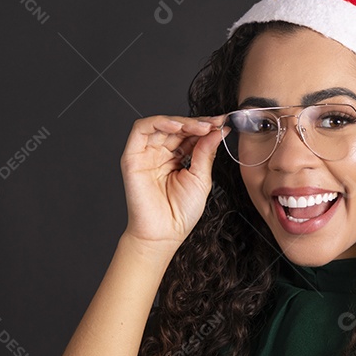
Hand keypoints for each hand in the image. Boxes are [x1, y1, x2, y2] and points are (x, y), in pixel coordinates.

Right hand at [119, 114, 227, 252]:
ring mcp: (146, 154)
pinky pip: (141, 129)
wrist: (163, 233)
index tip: (223, 124)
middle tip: (215, 124)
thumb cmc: (180, 213)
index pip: (189, 135)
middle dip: (198, 123)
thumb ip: (206, 153)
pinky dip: (160, 122)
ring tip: (202, 127)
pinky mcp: (132, 156)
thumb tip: (217, 131)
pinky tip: (178, 127)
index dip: (206, 127)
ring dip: (183, 122)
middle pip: (177, 128)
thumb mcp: (201, 179)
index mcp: (176, 159)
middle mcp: (160, 154)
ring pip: (162, 125)